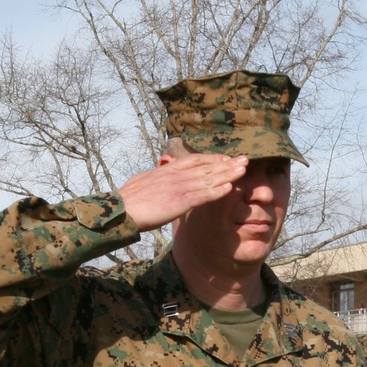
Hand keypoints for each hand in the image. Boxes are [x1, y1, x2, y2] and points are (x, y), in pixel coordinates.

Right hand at [118, 154, 248, 231]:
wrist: (120, 209)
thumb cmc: (129, 199)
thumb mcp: (144, 181)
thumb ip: (158, 175)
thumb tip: (162, 168)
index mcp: (167, 170)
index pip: (195, 160)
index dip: (213, 158)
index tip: (227, 158)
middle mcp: (175, 175)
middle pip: (206, 166)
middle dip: (227, 163)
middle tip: (245, 159)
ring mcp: (178, 188)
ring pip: (208, 178)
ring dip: (227, 174)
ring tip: (244, 170)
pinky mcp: (179, 201)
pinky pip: (201, 195)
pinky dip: (216, 191)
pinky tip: (230, 188)